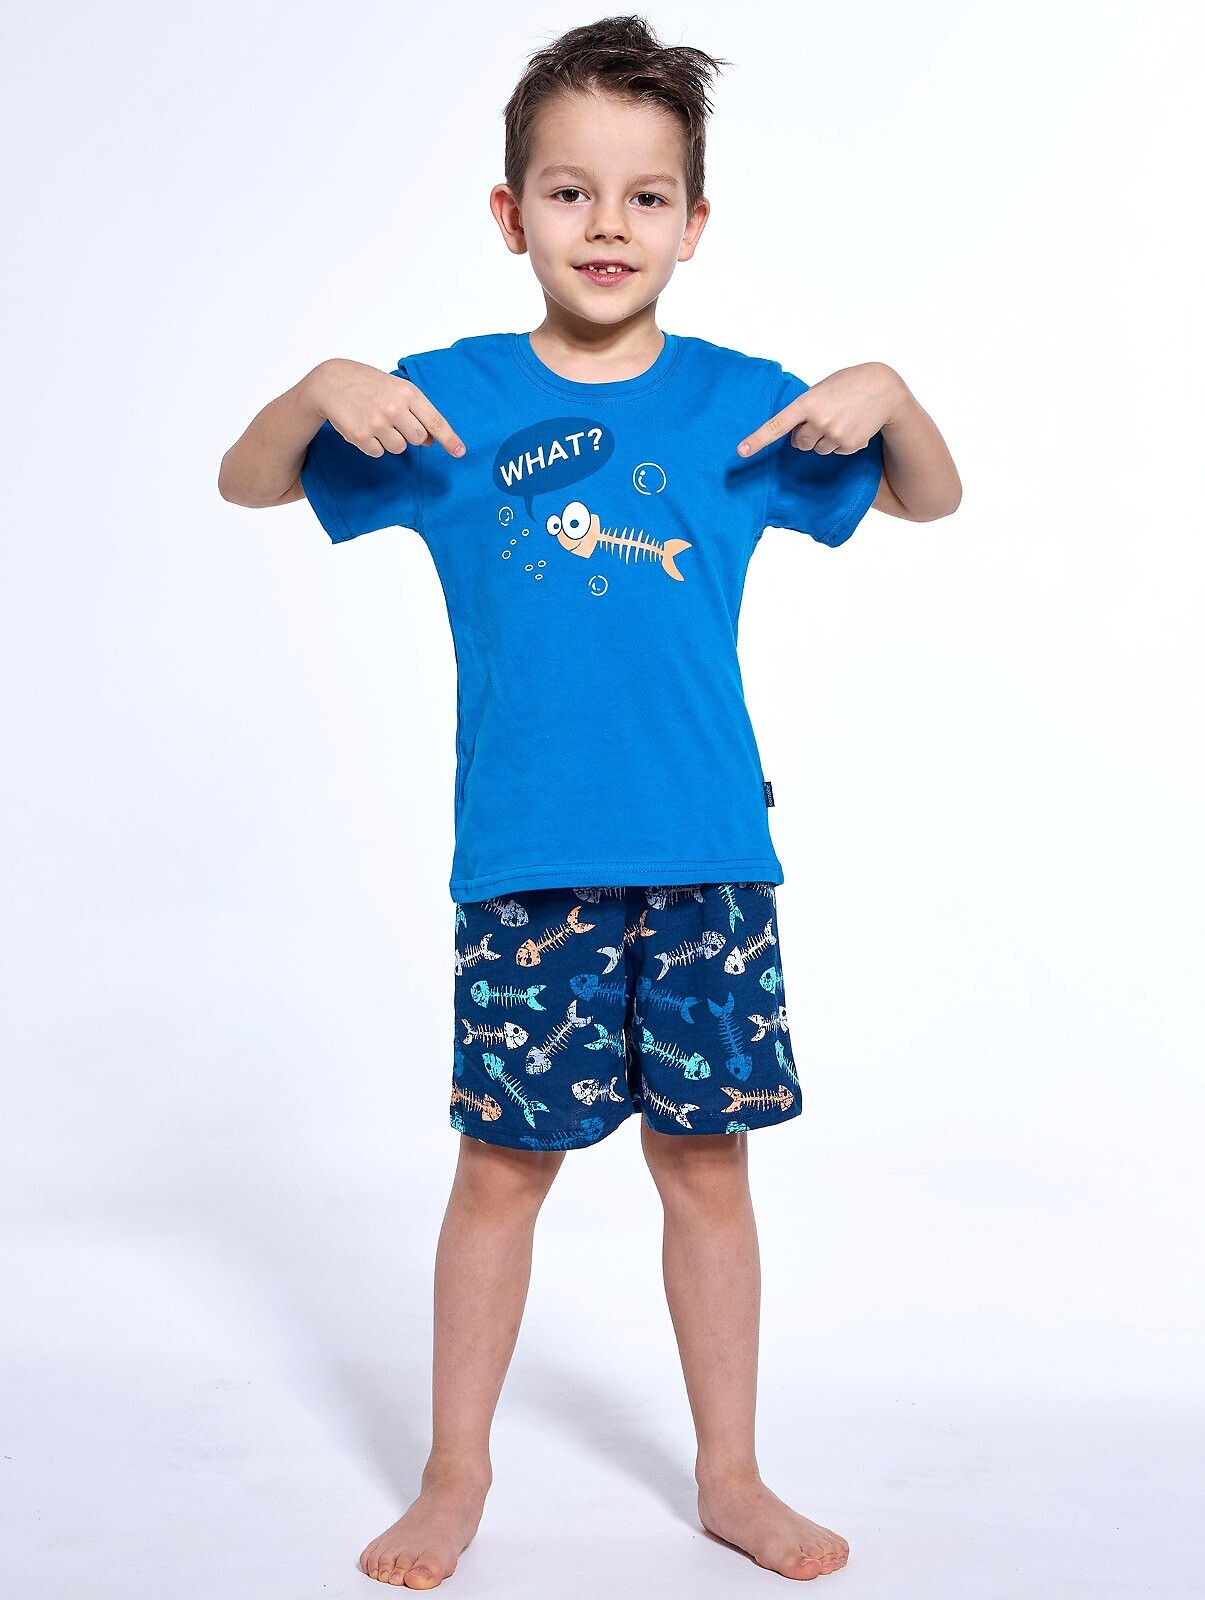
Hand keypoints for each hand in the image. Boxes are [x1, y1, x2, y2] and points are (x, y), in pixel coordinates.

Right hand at [306, 358, 465, 458]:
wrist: (331, 382)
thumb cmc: (368, 384)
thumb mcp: (396, 388)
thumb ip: (416, 411)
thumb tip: (430, 440)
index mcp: (407, 393)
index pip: (435, 421)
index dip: (449, 439)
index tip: (460, 452)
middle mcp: (394, 408)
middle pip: (417, 438)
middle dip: (410, 435)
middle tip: (393, 420)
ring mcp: (377, 422)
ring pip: (399, 448)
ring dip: (390, 440)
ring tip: (375, 421)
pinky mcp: (361, 436)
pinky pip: (378, 452)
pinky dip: (373, 444)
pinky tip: (363, 426)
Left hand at [737, 362, 902, 457]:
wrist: (884, 389)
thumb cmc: (849, 384)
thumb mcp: (822, 388)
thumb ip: (805, 407)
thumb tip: (794, 433)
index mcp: (807, 402)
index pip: (777, 425)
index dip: (758, 440)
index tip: (742, 451)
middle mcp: (819, 421)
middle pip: (799, 443)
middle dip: (805, 435)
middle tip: (820, 419)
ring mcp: (835, 435)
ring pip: (817, 449)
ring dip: (823, 439)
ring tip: (841, 419)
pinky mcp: (849, 445)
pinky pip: (835, 452)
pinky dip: (841, 443)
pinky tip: (852, 425)